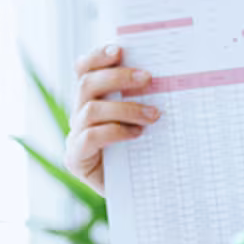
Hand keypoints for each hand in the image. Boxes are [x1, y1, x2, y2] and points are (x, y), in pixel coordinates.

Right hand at [64, 44, 160, 194]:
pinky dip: (115, 131)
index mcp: (91, 99)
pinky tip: (136, 134)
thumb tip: (170, 75)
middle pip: (87, 84)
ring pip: (91, 110)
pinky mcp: (75, 159)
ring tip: (153, 115)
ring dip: (125, 108)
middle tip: (148, 78)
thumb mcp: (143, 120)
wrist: (135, 193)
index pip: (83, 69)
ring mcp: (74, 136)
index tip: (120, 49)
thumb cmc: (141, 152)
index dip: (97, 56)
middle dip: (118, 77)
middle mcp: (78, 114)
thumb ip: (144, 98)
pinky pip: (90, 137)